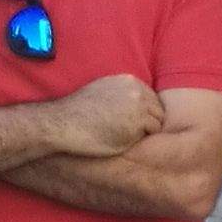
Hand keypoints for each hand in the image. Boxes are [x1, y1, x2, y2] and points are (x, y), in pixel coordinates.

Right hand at [50, 74, 164, 157]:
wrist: (63, 123)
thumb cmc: (79, 112)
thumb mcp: (103, 90)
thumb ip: (123, 93)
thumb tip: (140, 101)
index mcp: (130, 81)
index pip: (152, 98)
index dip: (145, 113)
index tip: (132, 123)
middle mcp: (137, 91)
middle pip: (158, 111)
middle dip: (148, 123)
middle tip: (129, 133)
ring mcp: (139, 107)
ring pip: (156, 124)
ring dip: (144, 133)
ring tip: (123, 137)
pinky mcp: (137, 124)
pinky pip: (149, 135)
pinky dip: (139, 140)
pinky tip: (121, 140)